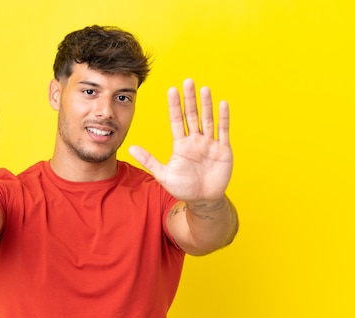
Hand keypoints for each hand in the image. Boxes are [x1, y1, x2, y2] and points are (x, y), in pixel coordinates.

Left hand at [129, 79, 231, 203]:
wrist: (203, 200)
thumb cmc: (183, 188)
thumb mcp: (163, 175)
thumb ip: (149, 160)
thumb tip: (131, 148)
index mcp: (181, 144)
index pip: (177, 120)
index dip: (174, 105)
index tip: (172, 90)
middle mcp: (195, 140)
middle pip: (192, 115)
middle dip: (190, 99)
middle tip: (188, 81)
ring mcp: (209, 144)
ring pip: (207, 119)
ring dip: (206, 104)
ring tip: (204, 89)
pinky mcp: (223, 150)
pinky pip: (223, 131)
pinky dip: (223, 118)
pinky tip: (222, 104)